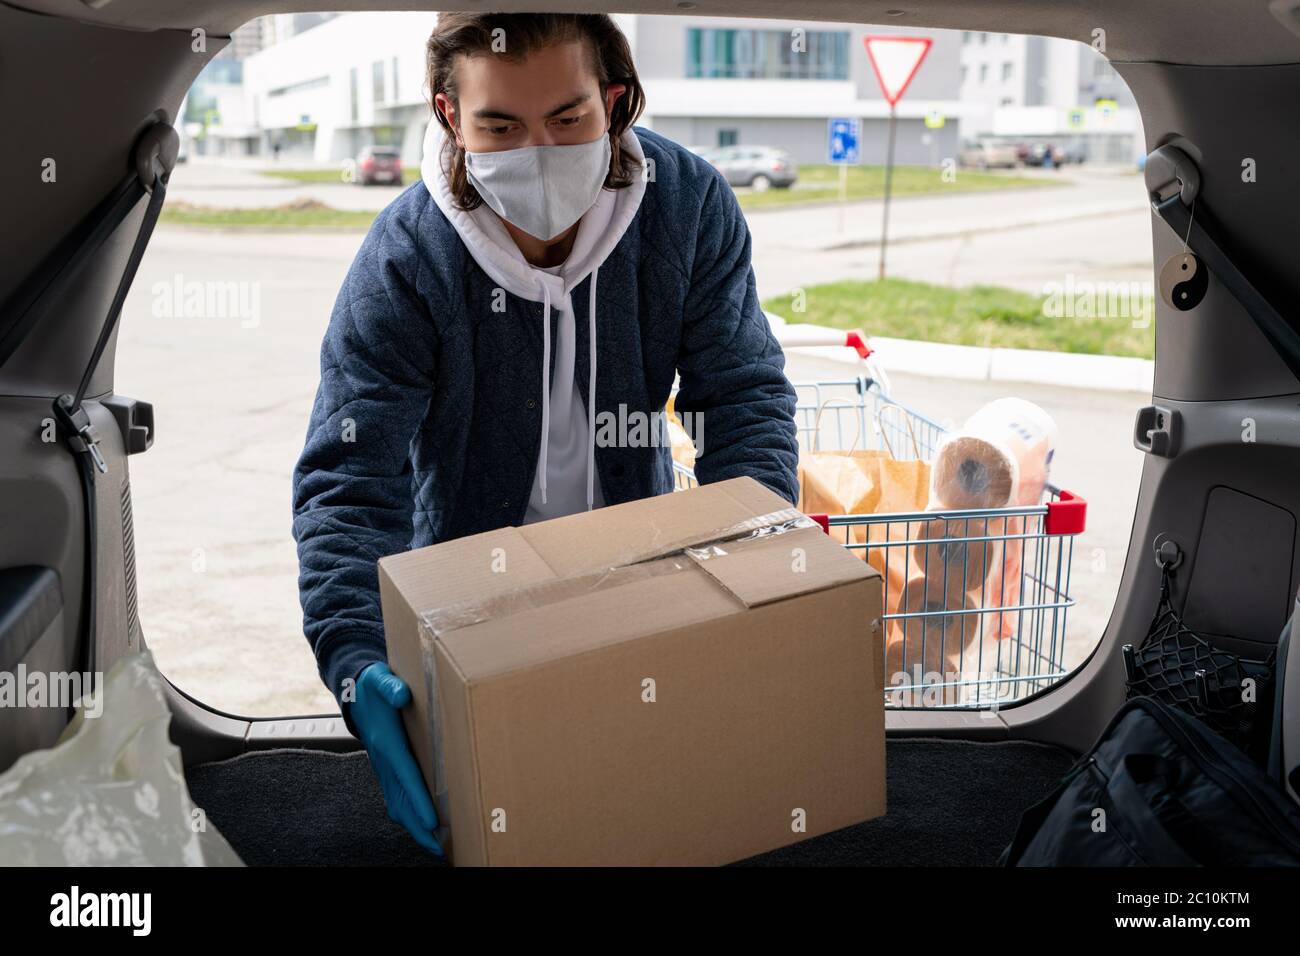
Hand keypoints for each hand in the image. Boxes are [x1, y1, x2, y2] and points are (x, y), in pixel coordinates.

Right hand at [351, 662, 443, 856]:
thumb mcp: (381, 678)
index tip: (432, 821)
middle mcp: (383, 759)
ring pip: (397, 804)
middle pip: (401, 800)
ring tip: (436, 845)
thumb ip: (390, 686)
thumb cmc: (373, 685)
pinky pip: (397, 797)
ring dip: (415, 825)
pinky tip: (423, 823)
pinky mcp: (387, 768)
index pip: (406, 775)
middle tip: (439, 847)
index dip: (419, 800)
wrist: (355, 690)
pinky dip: (409, 814)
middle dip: (418, 826)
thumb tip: (401, 695)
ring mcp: (384, 767)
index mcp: (386, 741)